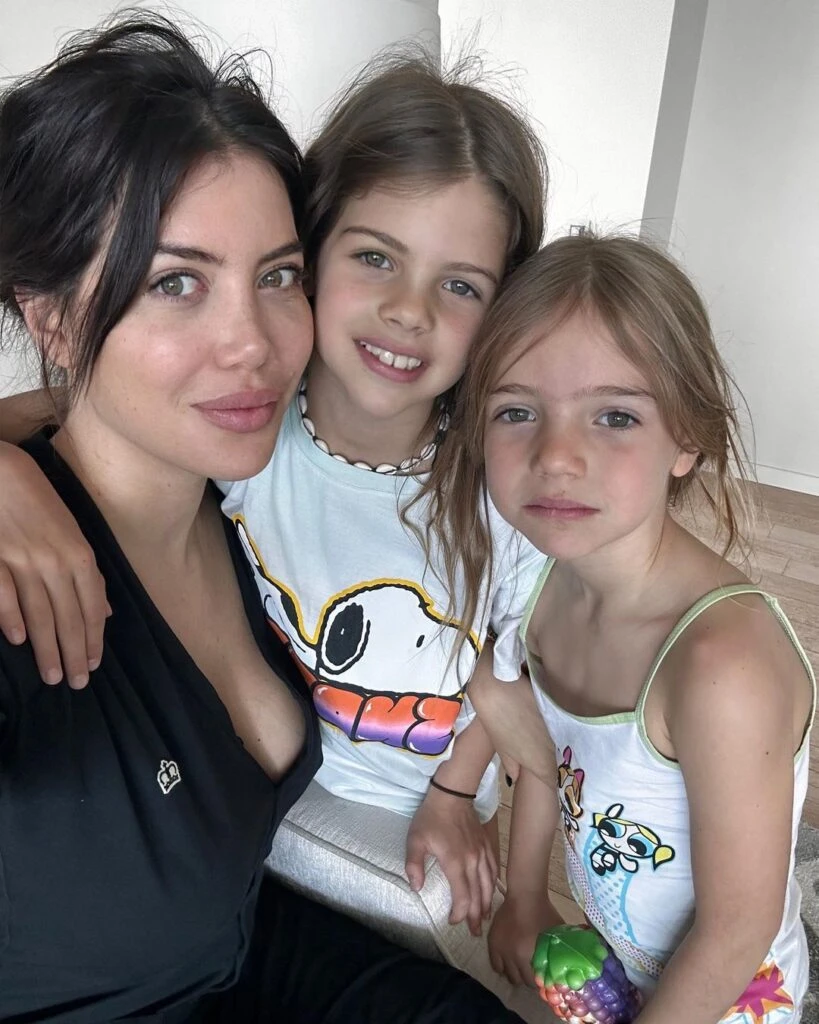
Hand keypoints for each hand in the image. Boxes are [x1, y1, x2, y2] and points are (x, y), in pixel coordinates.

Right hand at [0, 441, 108, 686]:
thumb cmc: (35, 498)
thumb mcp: (70, 531)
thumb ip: (86, 573)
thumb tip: (106, 609)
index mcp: (79, 553)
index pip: (92, 605)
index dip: (94, 637)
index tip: (94, 663)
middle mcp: (55, 560)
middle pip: (69, 615)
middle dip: (75, 652)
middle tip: (77, 682)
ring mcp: (23, 559)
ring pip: (40, 612)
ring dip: (48, 647)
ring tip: (53, 675)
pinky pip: (4, 592)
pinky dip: (11, 616)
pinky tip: (18, 639)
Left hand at [405, 785, 497, 936]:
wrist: (452, 793)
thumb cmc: (431, 818)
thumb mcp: (415, 840)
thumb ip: (414, 865)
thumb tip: (417, 888)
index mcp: (455, 863)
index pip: (463, 897)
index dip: (460, 913)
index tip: (453, 921)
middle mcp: (473, 862)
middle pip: (478, 895)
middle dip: (476, 916)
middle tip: (475, 932)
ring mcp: (482, 853)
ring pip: (489, 884)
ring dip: (487, 903)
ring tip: (485, 918)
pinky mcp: (486, 844)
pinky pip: (494, 869)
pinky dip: (493, 884)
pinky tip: (492, 890)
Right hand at [488, 891, 563, 986]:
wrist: (525, 895)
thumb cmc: (544, 912)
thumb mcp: (557, 933)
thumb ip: (559, 951)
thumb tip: (566, 965)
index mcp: (527, 955)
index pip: (533, 982)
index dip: (539, 981)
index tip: (543, 977)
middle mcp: (511, 956)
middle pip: (518, 980)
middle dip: (526, 978)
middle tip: (532, 971)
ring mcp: (500, 949)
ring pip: (506, 974)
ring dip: (514, 973)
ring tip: (521, 966)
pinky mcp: (492, 942)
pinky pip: (494, 965)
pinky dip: (502, 966)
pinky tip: (510, 961)